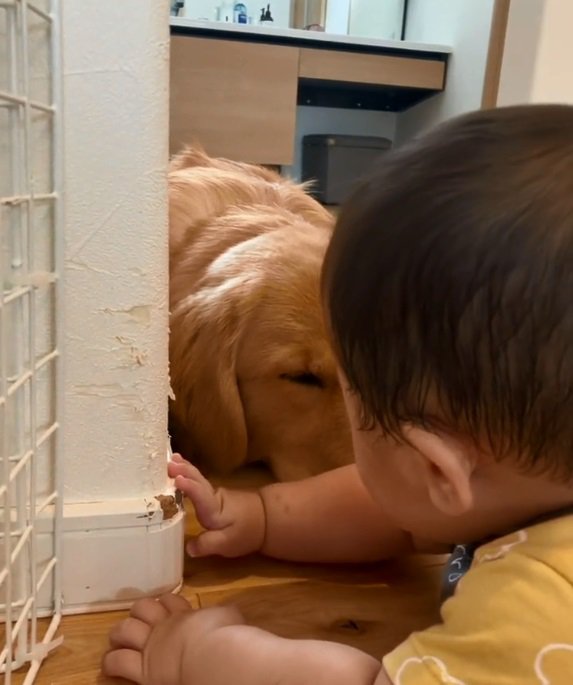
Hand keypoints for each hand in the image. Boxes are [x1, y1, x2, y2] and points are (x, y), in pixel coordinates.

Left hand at [102, 594, 244, 683]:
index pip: (168, 600)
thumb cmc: (224, 634)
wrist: (210, 657)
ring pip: (124, 631)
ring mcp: (150, 645)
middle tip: (139, 620)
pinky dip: (111, 661)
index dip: (164, 602)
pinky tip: (109, 664)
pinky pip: (118, 661)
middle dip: (138, 612)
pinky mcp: (141, 668)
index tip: (165, 606)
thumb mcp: (228, 615)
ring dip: (119, 633)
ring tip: (117, 639)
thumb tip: (227, 611)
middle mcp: (163, 625)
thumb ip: (221, 612)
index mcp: (184, 613)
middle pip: (142, 609)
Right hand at [168, 454, 265, 556]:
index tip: (176, 479)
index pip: (200, 495)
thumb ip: (207, 545)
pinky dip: (188, 473)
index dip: (188, 487)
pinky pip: (199, 481)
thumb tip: (188, 548)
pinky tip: (181, 469)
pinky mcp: (215, 495)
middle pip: (197, 480)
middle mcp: (213, 496)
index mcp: (213, 509)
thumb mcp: (227, 544)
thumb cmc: (246, 531)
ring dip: (184, 468)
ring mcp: (215, 493)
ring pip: (198, 478)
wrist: (266, 519)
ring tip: (171, 458)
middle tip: (166, 462)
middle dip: (183, 470)